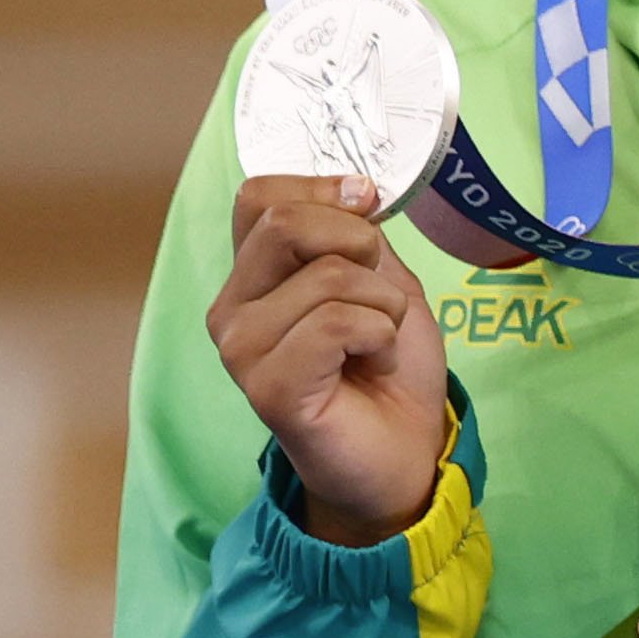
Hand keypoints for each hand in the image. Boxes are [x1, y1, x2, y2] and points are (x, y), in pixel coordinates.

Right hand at [208, 176, 448, 545]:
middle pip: (284, 222)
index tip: (368, 204)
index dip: (323, 188)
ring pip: (327, 275)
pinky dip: (379, 335)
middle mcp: (233, 308)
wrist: (405, 449)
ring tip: (377, 343)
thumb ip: (358, 235)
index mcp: (255, 276)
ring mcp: (242, 348)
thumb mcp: (384, 281)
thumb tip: (355, 188)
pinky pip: (336, 323)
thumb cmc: (390, 366)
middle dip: (360, 243)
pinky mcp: (266, 386)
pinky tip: (372, 365)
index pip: (259, 196)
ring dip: (383, 304)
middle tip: (380, 293)